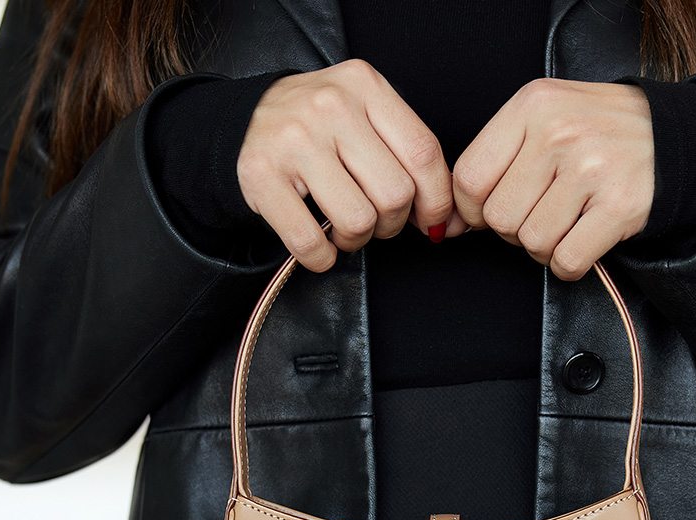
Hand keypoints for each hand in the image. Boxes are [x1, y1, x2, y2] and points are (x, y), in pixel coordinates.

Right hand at [237, 59, 453, 271]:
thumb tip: (448, 222)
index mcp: (365, 86)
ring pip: (358, 220)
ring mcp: (293, 139)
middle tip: (375, 222)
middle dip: (392, 224)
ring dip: (357, 241)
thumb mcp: (366, 118)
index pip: (424, 154)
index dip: (437, 201)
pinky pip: (310, 241)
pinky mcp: (259, 174)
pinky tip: (320, 246)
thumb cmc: (321, 128)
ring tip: (344, 230)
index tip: (432, 222)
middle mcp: (330, 106)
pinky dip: (322, 258)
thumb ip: (407, 157)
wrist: (247, 118)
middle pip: (395, 194)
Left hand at [450, 79, 654, 280]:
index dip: (472, 210)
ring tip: (567, 221)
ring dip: (544, 247)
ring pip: (531, 242)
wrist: (672, 138)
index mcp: (533, 106)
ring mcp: (592, 169)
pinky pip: (567, 261)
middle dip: (514, 229)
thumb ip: (495, 161)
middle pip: (500, 218)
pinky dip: (569, 264)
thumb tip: (451, 222)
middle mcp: (560, 133)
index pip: (470, 178)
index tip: (487, 214)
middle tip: (542, 212)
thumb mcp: (543, 120)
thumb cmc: (596, 134)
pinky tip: (583, 240)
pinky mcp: (620, 206)